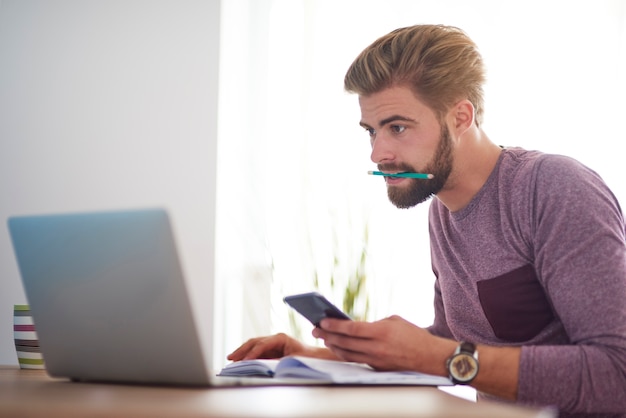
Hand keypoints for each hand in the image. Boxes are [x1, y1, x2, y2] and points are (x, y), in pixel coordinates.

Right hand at [227, 333, 336, 360]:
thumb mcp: (292, 360)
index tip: (244, 361)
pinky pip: (256, 351)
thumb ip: (278, 361)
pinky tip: (240, 359)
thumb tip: (263, 364)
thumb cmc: (306, 357)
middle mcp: (275, 338)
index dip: (252, 353)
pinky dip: (248, 354)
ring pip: (253, 345)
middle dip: (242, 350)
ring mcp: (272, 343)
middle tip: (231, 357)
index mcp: (280, 338)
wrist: (315, 357)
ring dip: (242, 351)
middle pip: (254, 342)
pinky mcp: (271, 349)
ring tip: (231, 357)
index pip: (262, 344)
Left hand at [312, 315, 453, 375]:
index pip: (351, 328)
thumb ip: (374, 323)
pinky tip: (338, 348)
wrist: (430, 357)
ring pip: (348, 354)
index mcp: (381, 332)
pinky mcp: (378, 368)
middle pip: (345, 342)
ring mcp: (377, 360)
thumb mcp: (394, 321)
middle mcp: (377, 347)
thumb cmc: (414, 335)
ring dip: (333, 346)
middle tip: (315, 330)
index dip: (334, 325)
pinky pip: (356, 360)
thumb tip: (357, 326)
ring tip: (324, 339)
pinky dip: (345, 354)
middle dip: (327, 335)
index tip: (322, 321)